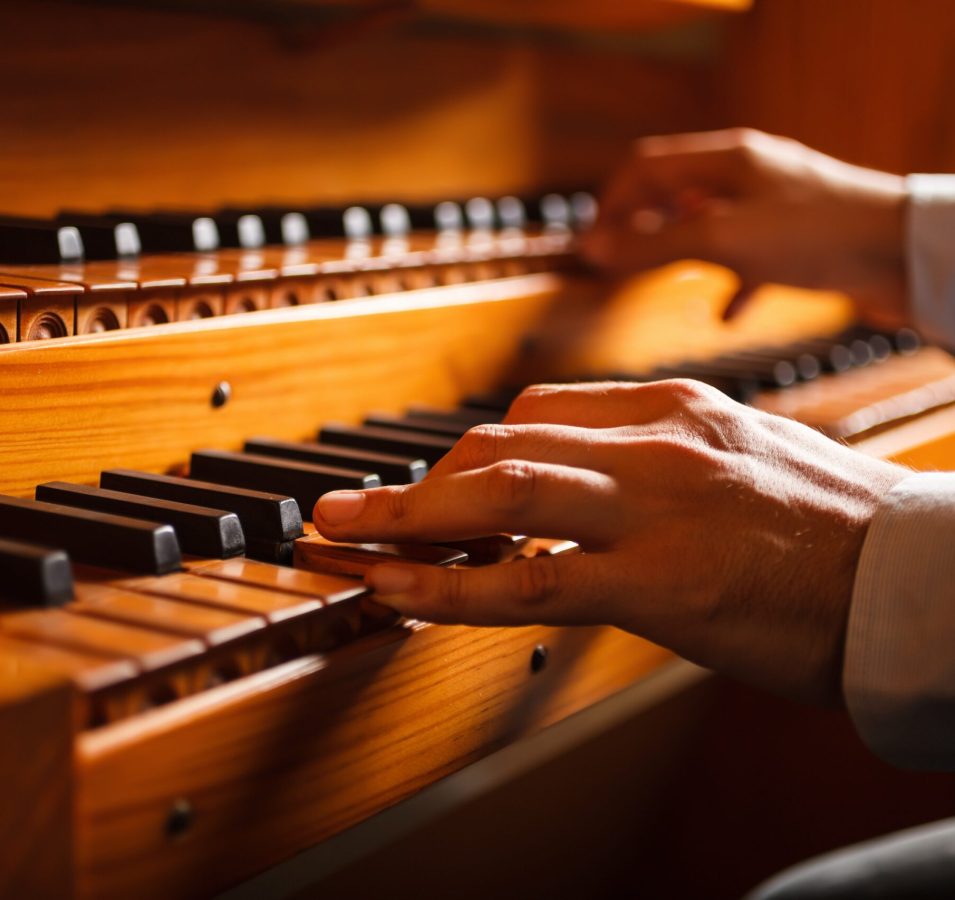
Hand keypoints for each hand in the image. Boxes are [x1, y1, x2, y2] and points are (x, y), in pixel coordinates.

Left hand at [314, 381, 907, 706]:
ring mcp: (655, 509)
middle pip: (500, 440)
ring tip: (340, 541)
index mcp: (674, 409)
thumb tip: (589, 482)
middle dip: (414, 480)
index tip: (430, 486)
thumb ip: (659, 458)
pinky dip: (452, 586)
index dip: (467, 453)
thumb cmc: (831, 528)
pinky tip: (401, 595)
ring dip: (405, 519)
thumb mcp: (740, 458)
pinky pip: (529, 579)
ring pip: (498, 492)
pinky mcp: (661, 584)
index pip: (538, 411)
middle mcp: (655, 443)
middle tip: (353, 510)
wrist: (915, 581)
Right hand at [580, 128, 907, 325]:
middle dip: (642, 228)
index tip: (592, 247)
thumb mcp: (721, 239)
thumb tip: (593, 251)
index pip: (646, 167)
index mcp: (725, 160)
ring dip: (680, 253)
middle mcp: (746, 177)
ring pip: (708, 226)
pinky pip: (748, 260)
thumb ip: (654, 245)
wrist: (902, 253)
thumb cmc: (817, 234)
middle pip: (674, 194)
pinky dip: (728, 285)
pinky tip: (725, 315)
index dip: (610, 204)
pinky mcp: (796, 241)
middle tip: (618, 265)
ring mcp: (771, 208)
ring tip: (662, 281)